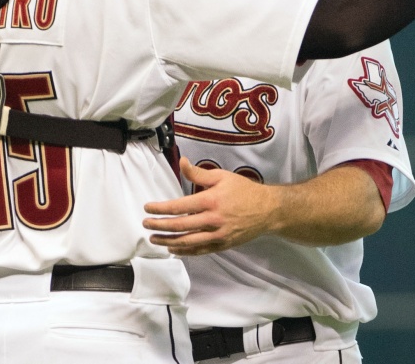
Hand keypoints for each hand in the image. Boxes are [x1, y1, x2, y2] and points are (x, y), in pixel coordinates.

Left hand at [142, 158, 280, 255]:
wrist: (268, 211)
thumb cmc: (243, 190)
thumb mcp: (222, 177)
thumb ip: (199, 174)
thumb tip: (182, 163)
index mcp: (210, 201)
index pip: (178, 207)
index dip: (160, 209)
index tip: (147, 208)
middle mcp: (212, 220)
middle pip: (179, 226)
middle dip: (159, 226)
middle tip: (145, 224)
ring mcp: (218, 235)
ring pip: (188, 242)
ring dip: (168, 241)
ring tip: (154, 238)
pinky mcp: (222, 245)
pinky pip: (200, 251)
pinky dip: (185, 251)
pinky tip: (173, 248)